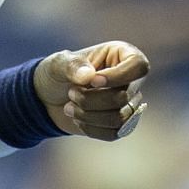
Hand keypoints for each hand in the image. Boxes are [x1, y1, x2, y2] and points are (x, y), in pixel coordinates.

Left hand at [33, 41, 149, 140]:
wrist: (50, 96)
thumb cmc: (58, 72)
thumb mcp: (59, 63)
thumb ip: (72, 66)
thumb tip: (89, 76)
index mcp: (123, 55)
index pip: (139, 67)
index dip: (118, 77)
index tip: (93, 81)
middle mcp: (131, 79)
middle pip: (124, 97)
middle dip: (90, 99)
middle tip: (71, 93)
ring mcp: (128, 103)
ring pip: (119, 118)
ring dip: (88, 115)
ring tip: (70, 107)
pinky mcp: (120, 124)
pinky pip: (114, 133)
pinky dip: (91, 128)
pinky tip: (78, 119)